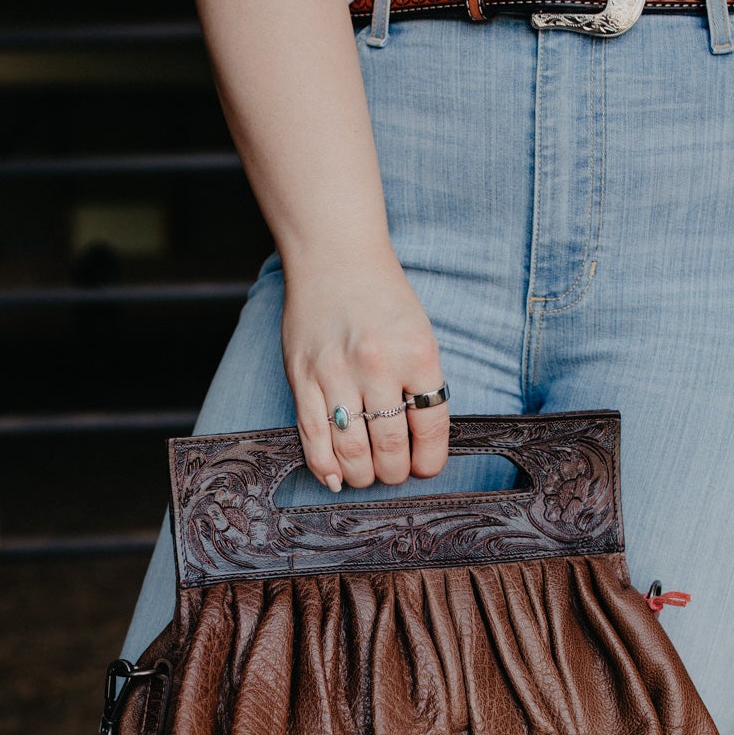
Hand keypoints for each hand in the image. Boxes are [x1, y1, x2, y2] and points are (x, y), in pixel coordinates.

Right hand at [280, 242, 449, 490]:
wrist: (335, 256)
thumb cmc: (383, 299)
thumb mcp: (420, 335)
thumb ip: (422, 386)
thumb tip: (420, 445)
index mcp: (417, 355)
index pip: (431, 428)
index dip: (429, 461)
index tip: (424, 469)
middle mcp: (378, 365)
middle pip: (390, 446)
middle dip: (393, 472)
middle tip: (392, 472)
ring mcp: (336, 372)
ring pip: (351, 449)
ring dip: (361, 474)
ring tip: (366, 475)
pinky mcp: (302, 376)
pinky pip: (313, 435)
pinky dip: (324, 466)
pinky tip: (334, 478)